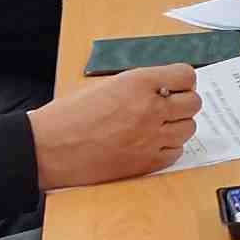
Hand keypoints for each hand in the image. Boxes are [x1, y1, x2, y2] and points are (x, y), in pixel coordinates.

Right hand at [29, 66, 202, 189]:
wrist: (46, 148)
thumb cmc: (69, 115)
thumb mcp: (107, 85)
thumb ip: (140, 85)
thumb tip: (165, 88)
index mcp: (140, 83)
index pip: (186, 76)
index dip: (182, 81)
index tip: (175, 87)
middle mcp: (151, 108)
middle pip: (193, 103)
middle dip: (183, 104)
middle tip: (168, 108)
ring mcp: (150, 138)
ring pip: (188, 128)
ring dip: (177, 126)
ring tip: (158, 127)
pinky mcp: (144, 163)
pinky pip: (175, 153)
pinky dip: (169, 148)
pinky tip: (152, 145)